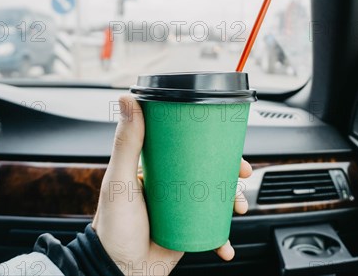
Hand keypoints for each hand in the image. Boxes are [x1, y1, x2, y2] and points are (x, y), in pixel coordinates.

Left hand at [92, 95, 252, 275]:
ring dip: (233, 201)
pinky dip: (224, 237)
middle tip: (244, 173)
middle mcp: (171, 187)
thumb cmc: (113, 227)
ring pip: (216, 199)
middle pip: (209, 172)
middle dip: (231, 173)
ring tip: (239, 208)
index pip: (188, 149)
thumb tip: (127, 99)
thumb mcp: (121, 180)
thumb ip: (126, 142)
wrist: (118, 272)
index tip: (229, 141)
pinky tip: (227, 243)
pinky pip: (213, 231)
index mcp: (156, 170)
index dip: (212, 144)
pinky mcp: (187, 232)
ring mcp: (181, 210)